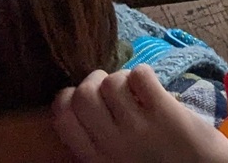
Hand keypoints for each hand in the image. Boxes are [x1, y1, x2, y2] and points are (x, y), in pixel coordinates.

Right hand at [53, 67, 227, 162]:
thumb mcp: (116, 162)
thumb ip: (98, 141)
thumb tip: (81, 102)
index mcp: (95, 159)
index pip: (62, 117)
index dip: (68, 97)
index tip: (84, 95)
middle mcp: (111, 145)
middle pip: (83, 94)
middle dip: (94, 81)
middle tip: (111, 86)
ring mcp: (138, 129)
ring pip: (112, 81)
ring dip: (122, 77)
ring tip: (135, 89)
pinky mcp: (165, 113)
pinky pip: (140, 75)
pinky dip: (143, 73)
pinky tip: (151, 87)